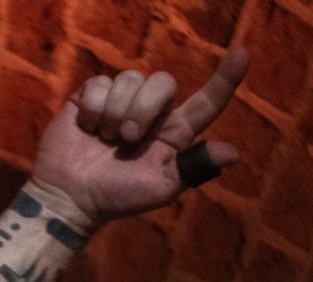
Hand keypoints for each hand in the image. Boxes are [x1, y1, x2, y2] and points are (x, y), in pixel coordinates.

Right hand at [31, 46, 248, 231]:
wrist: (69, 197)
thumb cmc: (117, 197)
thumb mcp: (160, 188)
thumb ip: (193, 166)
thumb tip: (233, 154)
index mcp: (174, 133)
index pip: (207, 101)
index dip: (226, 79)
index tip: (242, 54)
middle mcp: (152, 113)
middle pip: (163, 82)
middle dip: (143, 108)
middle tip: (125, 139)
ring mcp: (121, 102)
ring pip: (130, 79)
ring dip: (116, 111)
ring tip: (104, 138)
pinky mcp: (91, 97)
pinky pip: (100, 82)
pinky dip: (93, 107)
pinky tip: (87, 128)